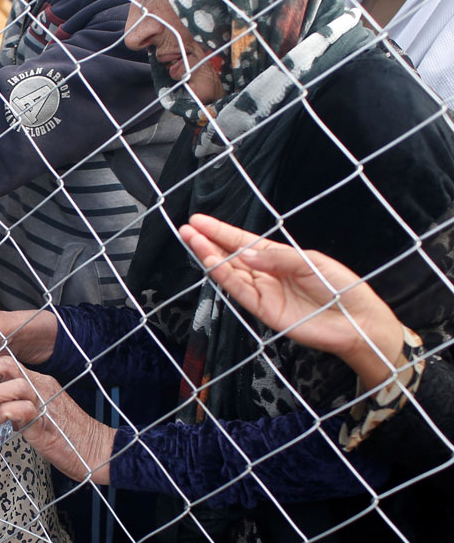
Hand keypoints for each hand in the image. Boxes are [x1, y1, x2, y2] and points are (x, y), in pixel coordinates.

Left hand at [0, 357, 114, 483]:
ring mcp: (45, 402)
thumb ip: (16, 408)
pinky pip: (23, 409)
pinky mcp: (47, 421)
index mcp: (38, 383)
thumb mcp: (35, 416)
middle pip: (7, 364)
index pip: (6, 364)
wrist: (97, 451)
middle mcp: (41, 386)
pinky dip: (5, 413)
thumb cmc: (67, 437)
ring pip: (14, 383)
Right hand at [180, 214, 403, 382]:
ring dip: (210, 256)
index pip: (244, 242)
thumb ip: (278, 258)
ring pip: (230, 271)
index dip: (221, 231)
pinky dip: (224, 277)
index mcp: (279, 257)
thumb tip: (245, 254)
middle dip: (209, 241)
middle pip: (231, 255)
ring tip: (192, 241)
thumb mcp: (311, 263)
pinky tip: (210, 263)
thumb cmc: (340, 287)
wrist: (355, 321)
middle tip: (186, 229)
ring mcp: (263, 291)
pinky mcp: (263, 310)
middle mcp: (266, 272)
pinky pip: (239, 291)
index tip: (199, 221)